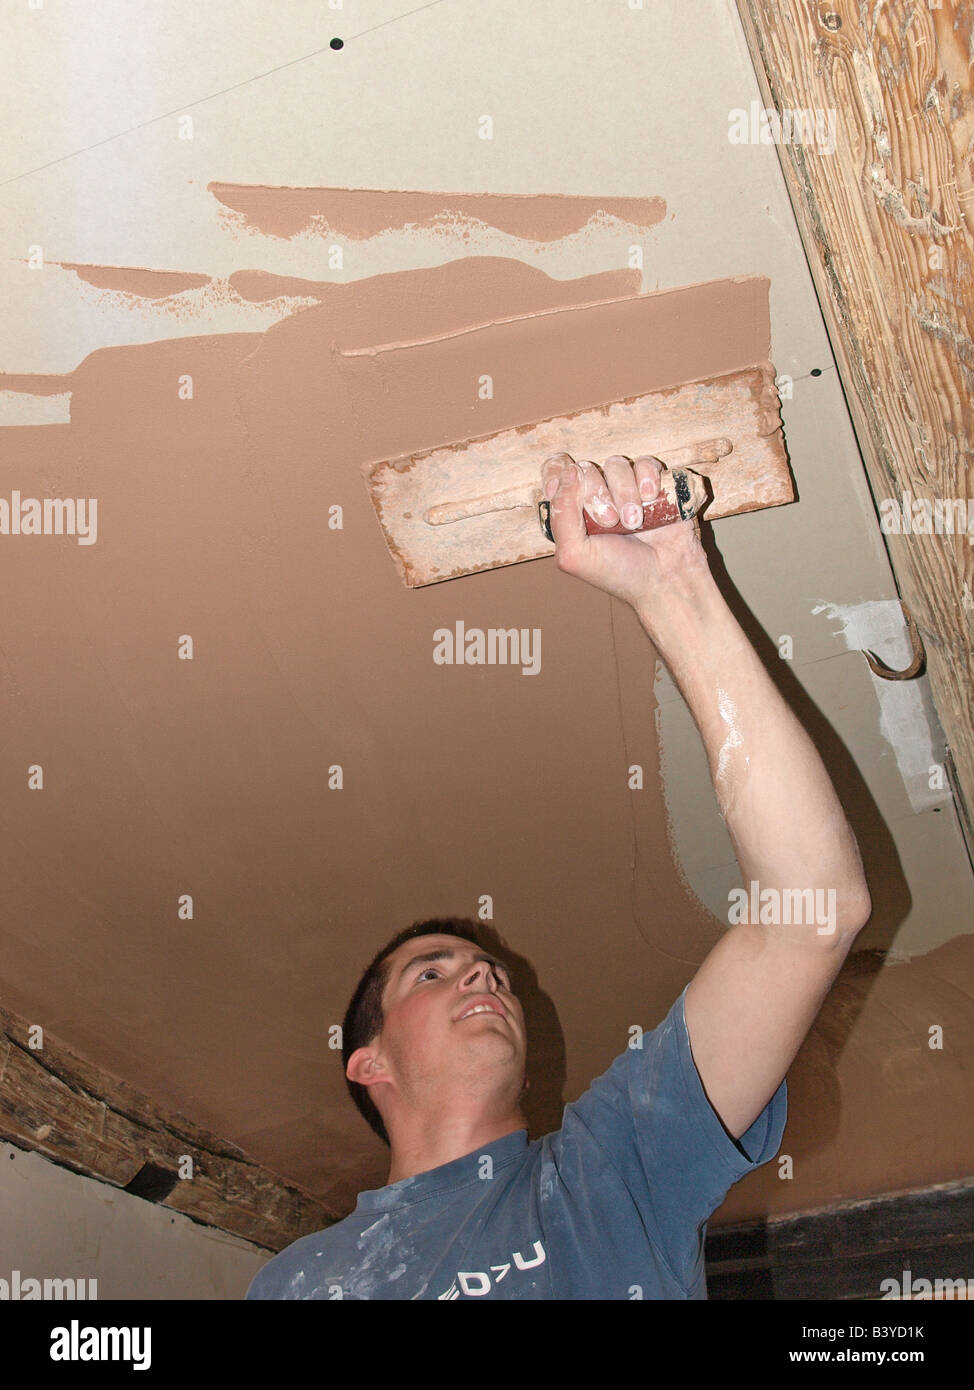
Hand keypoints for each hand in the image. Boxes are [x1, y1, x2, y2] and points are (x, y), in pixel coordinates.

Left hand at [541, 453, 707, 607]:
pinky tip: (651, 498)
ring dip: (625, 493)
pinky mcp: (653, 483)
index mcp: (572, 511)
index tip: (571, 491)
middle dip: (597, 495)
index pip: (555, 473)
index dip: (559, 474)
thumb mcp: (574, 554)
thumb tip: (569, 471)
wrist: (664, 578)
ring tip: (635, 522)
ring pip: (615, 464)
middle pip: (585, 468)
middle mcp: (597, 496)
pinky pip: (644, 463)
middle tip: (610, 522)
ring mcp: (625, 488)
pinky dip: (647, 479)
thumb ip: (561, 514)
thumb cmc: (618, 572)